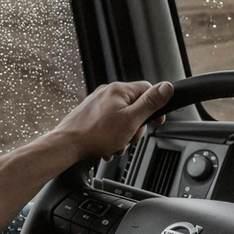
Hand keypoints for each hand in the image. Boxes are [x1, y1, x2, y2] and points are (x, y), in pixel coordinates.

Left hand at [48, 81, 173, 161]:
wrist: (67, 145)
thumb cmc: (96, 135)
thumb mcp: (131, 120)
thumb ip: (150, 103)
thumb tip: (167, 87)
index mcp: (119, 90)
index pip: (148, 90)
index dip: (155, 107)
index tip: (156, 121)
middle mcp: (107, 92)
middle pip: (135, 106)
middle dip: (135, 126)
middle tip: (129, 137)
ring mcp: (97, 103)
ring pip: (122, 118)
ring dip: (123, 135)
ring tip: (115, 144)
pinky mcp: (90, 114)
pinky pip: (109, 124)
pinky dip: (111, 136)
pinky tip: (106, 146)